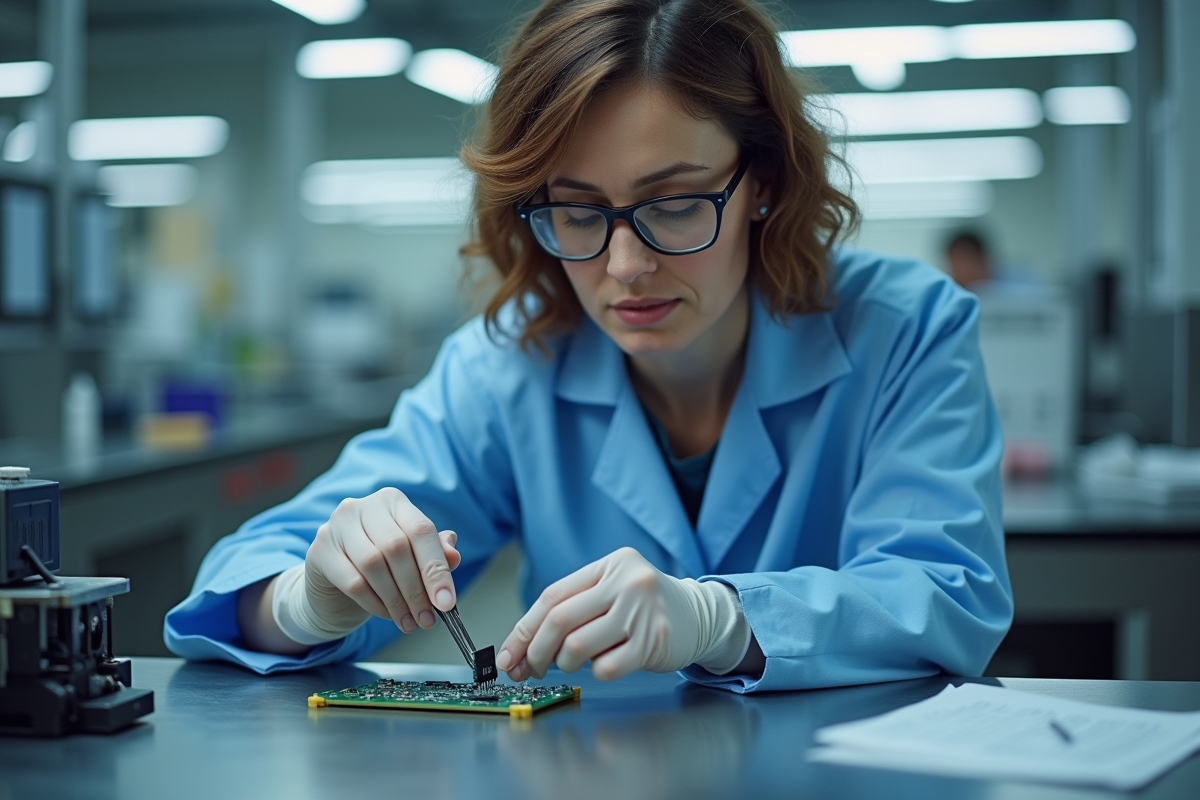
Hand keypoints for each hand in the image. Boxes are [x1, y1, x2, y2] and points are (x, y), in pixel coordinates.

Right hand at [304, 487, 460, 634]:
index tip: (446, 601)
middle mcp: (363, 506)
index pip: (421, 530)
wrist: (333, 579)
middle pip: (397, 548)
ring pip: (374, 564)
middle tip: (427, 618)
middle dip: (416, 590)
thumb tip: (453, 556)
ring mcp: (337, 526)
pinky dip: (374, 603)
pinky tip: (386, 614)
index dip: (436, 568)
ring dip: (396, 600)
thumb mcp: (411, 555)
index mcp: (393, 501)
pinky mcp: (319, 551)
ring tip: (409, 621)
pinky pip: (353, 582)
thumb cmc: (380, 562)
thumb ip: (434, 553)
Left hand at [496, 547, 702, 681]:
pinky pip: (607, 667)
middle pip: (560, 620)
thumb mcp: (613, 590)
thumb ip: (575, 609)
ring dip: (565, 663)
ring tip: (573, 664)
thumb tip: (522, 648)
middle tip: (529, 669)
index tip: (508, 655)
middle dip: (536, 651)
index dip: (524, 629)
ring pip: (578, 646)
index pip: (553, 596)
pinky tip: (605, 664)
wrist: (700, 615)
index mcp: (610, 564)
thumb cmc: (645, 606)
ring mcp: (642, 611)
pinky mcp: (655, 641)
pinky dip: (597, 672)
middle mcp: (627, 582)